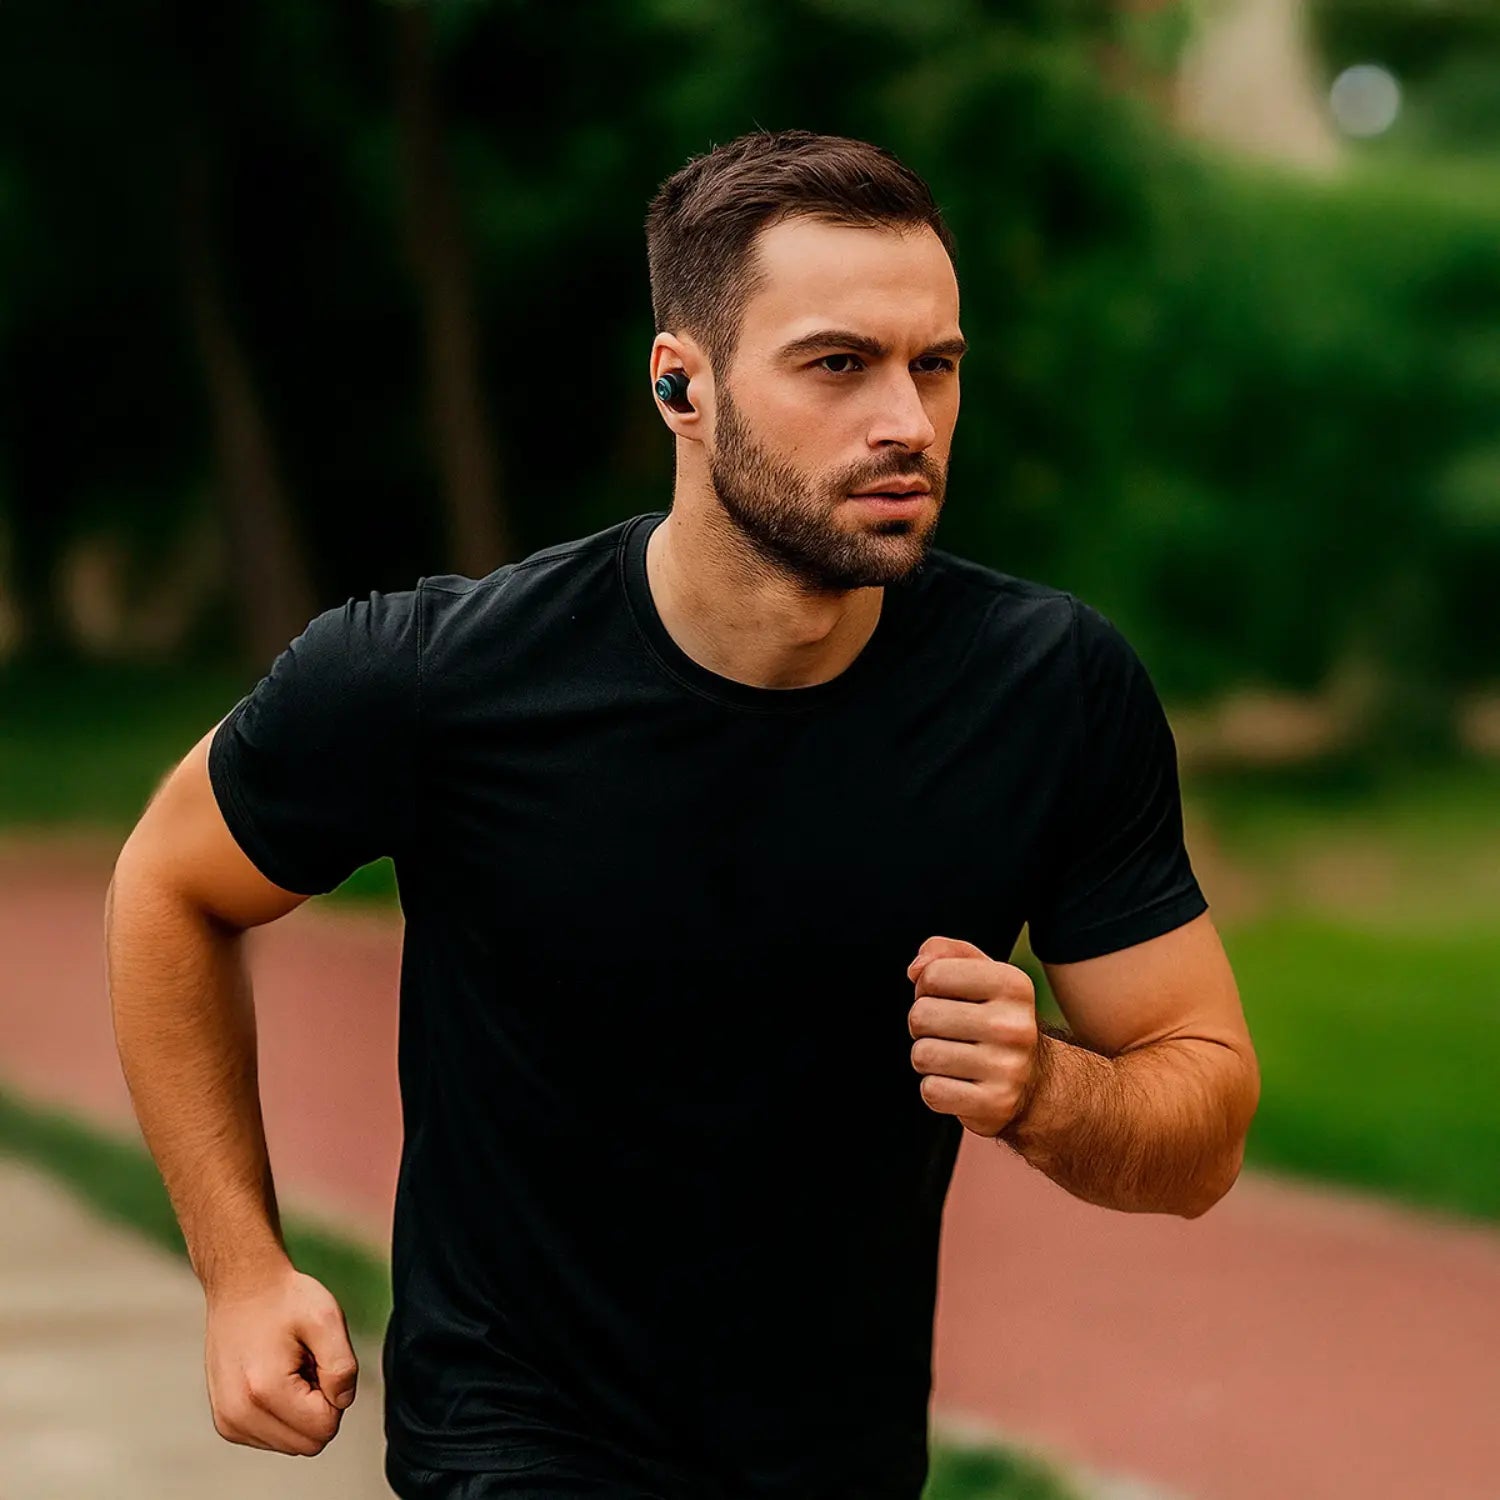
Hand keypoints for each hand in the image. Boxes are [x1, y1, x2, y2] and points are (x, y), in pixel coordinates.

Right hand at [204, 1263, 357, 1456]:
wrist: (242, 1285)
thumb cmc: (284, 1298)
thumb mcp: (328, 1318)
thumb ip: (343, 1367)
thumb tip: (342, 1402)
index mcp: (265, 1391)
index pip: (324, 1428)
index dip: (335, 1395)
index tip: (319, 1361)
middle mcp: (239, 1415)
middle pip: (308, 1444)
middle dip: (318, 1407)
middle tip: (307, 1365)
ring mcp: (229, 1422)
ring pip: (291, 1443)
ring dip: (300, 1410)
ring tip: (290, 1368)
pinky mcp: (226, 1422)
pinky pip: (273, 1437)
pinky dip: (283, 1412)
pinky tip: (276, 1377)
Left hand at [906, 935, 1038, 1137]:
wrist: (1036, 1083)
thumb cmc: (996, 1020)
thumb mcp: (981, 975)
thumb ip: (945, 953)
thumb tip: (916, 968)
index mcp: (1013, 984)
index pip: (933, 975)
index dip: (926, 987)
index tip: (946, 999)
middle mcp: (1014, 1025)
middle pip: (921, 1015)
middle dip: (923, 1025)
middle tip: (948, 1032)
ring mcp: (1008, 1067)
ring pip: (922, 1055)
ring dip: (928, 1058)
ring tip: (955, 1058)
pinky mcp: (995, 1103)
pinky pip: (932, 1091)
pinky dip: (936, 1089)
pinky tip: (960, 1084)